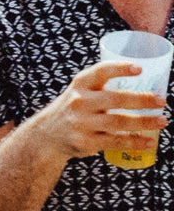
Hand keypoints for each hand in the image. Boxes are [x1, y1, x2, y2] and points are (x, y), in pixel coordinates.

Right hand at [34, 57, 168, 161]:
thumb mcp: (80, 92)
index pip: (100, 71)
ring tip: (162, 120)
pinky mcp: (87, 142)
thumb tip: (143, 89)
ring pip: (119, 121)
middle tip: (161, 100)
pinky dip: (136, 142)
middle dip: (142, 100)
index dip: (120, 68)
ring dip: (145, 121)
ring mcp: (83, 122)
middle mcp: (80, 101)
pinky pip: (117, 141)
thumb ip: (103, 89)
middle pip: (115, 99)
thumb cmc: (74, 109)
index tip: (139, 68)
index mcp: (80, 84)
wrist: (48, 134)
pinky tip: (150, 141)